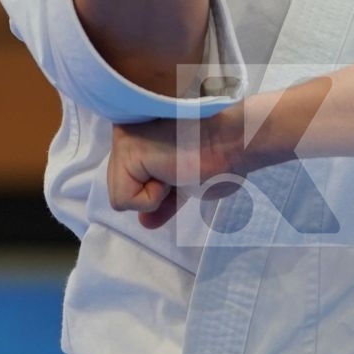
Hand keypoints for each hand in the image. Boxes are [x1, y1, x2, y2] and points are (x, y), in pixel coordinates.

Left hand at [108, 104, 247, 230]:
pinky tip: (171, 171)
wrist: (233, 141)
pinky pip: (124, 200)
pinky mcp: (125, 150)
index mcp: (138, 134)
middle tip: (181, 171)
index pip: (131, 180)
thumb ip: (161, 201)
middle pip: (121, 189)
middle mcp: (125, 130)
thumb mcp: (185, 185)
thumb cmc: (219, 158)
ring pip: (120, 196)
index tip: (182, 173)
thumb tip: (145, 223)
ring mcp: (123, 138)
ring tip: (177, 168)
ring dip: (154, 194)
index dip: (156, 189)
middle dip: (153, 193)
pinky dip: (152, 198)